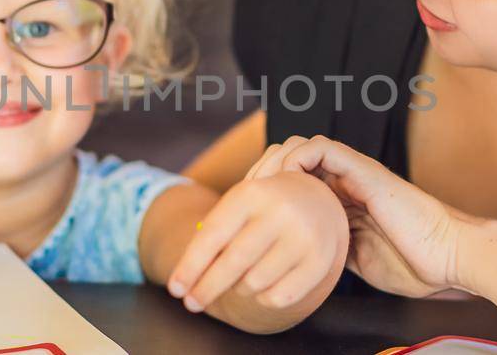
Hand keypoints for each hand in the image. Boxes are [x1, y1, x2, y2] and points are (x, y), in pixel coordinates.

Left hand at [166, 172, 348, 313]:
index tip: (175, 290)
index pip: (213, 235)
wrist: (316, 199)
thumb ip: (212, 235)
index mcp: (252, 192)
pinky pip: (279, 296)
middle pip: (232, 263)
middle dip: (206, 288)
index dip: (190, 266)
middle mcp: (280, 211)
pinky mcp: (321, 260)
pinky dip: (264, 298)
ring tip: (241, 278)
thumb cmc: (263, 208)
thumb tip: (187, 279)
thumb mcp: (238, 207)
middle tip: (191, 303)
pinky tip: (264, 286)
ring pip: (254, 283)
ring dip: (239, 289)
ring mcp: (304, 236)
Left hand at [255, 136, 471, 296]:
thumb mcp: (357, 261)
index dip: (269, 191)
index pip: (296, 181)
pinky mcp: (365, 171)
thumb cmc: (413, 264)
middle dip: (264, 174)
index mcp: (345, 202)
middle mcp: (348, 182)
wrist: (450, 257)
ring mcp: (356, 173)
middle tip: (248, 199)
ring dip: (276, 162)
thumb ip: (332, 250)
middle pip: (291, 158)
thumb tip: (300, 258)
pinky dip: (297, 158)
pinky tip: (286, 183)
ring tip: (262, 189)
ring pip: (302, 146)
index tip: (250, 215)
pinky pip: (323, 148)